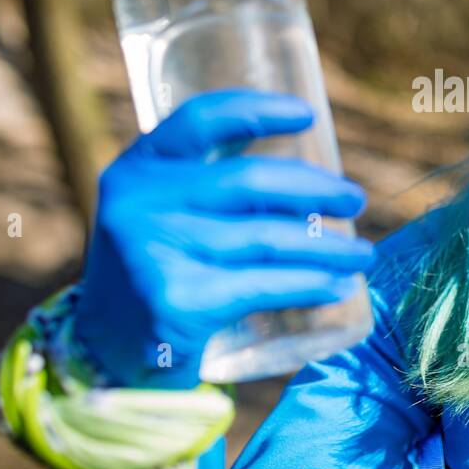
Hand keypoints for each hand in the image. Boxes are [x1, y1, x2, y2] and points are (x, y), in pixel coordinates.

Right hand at [74, 89, 373, 389]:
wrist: (105, 359)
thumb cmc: (154, 274)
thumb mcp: (159, 215)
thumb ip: (204, 186)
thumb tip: (304, 170)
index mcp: (136, 170)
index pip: (199, 120)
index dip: (257, 109)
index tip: (307, 115)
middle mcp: (138, 205)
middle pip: (248, 181)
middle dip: (315, 188)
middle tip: (356, 200)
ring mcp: (153, 254)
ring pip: (266, 239)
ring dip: (328, 246)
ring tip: (363, 254)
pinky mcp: (175, 303)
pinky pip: (262, 285)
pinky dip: (310, 284)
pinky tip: (339, 286)